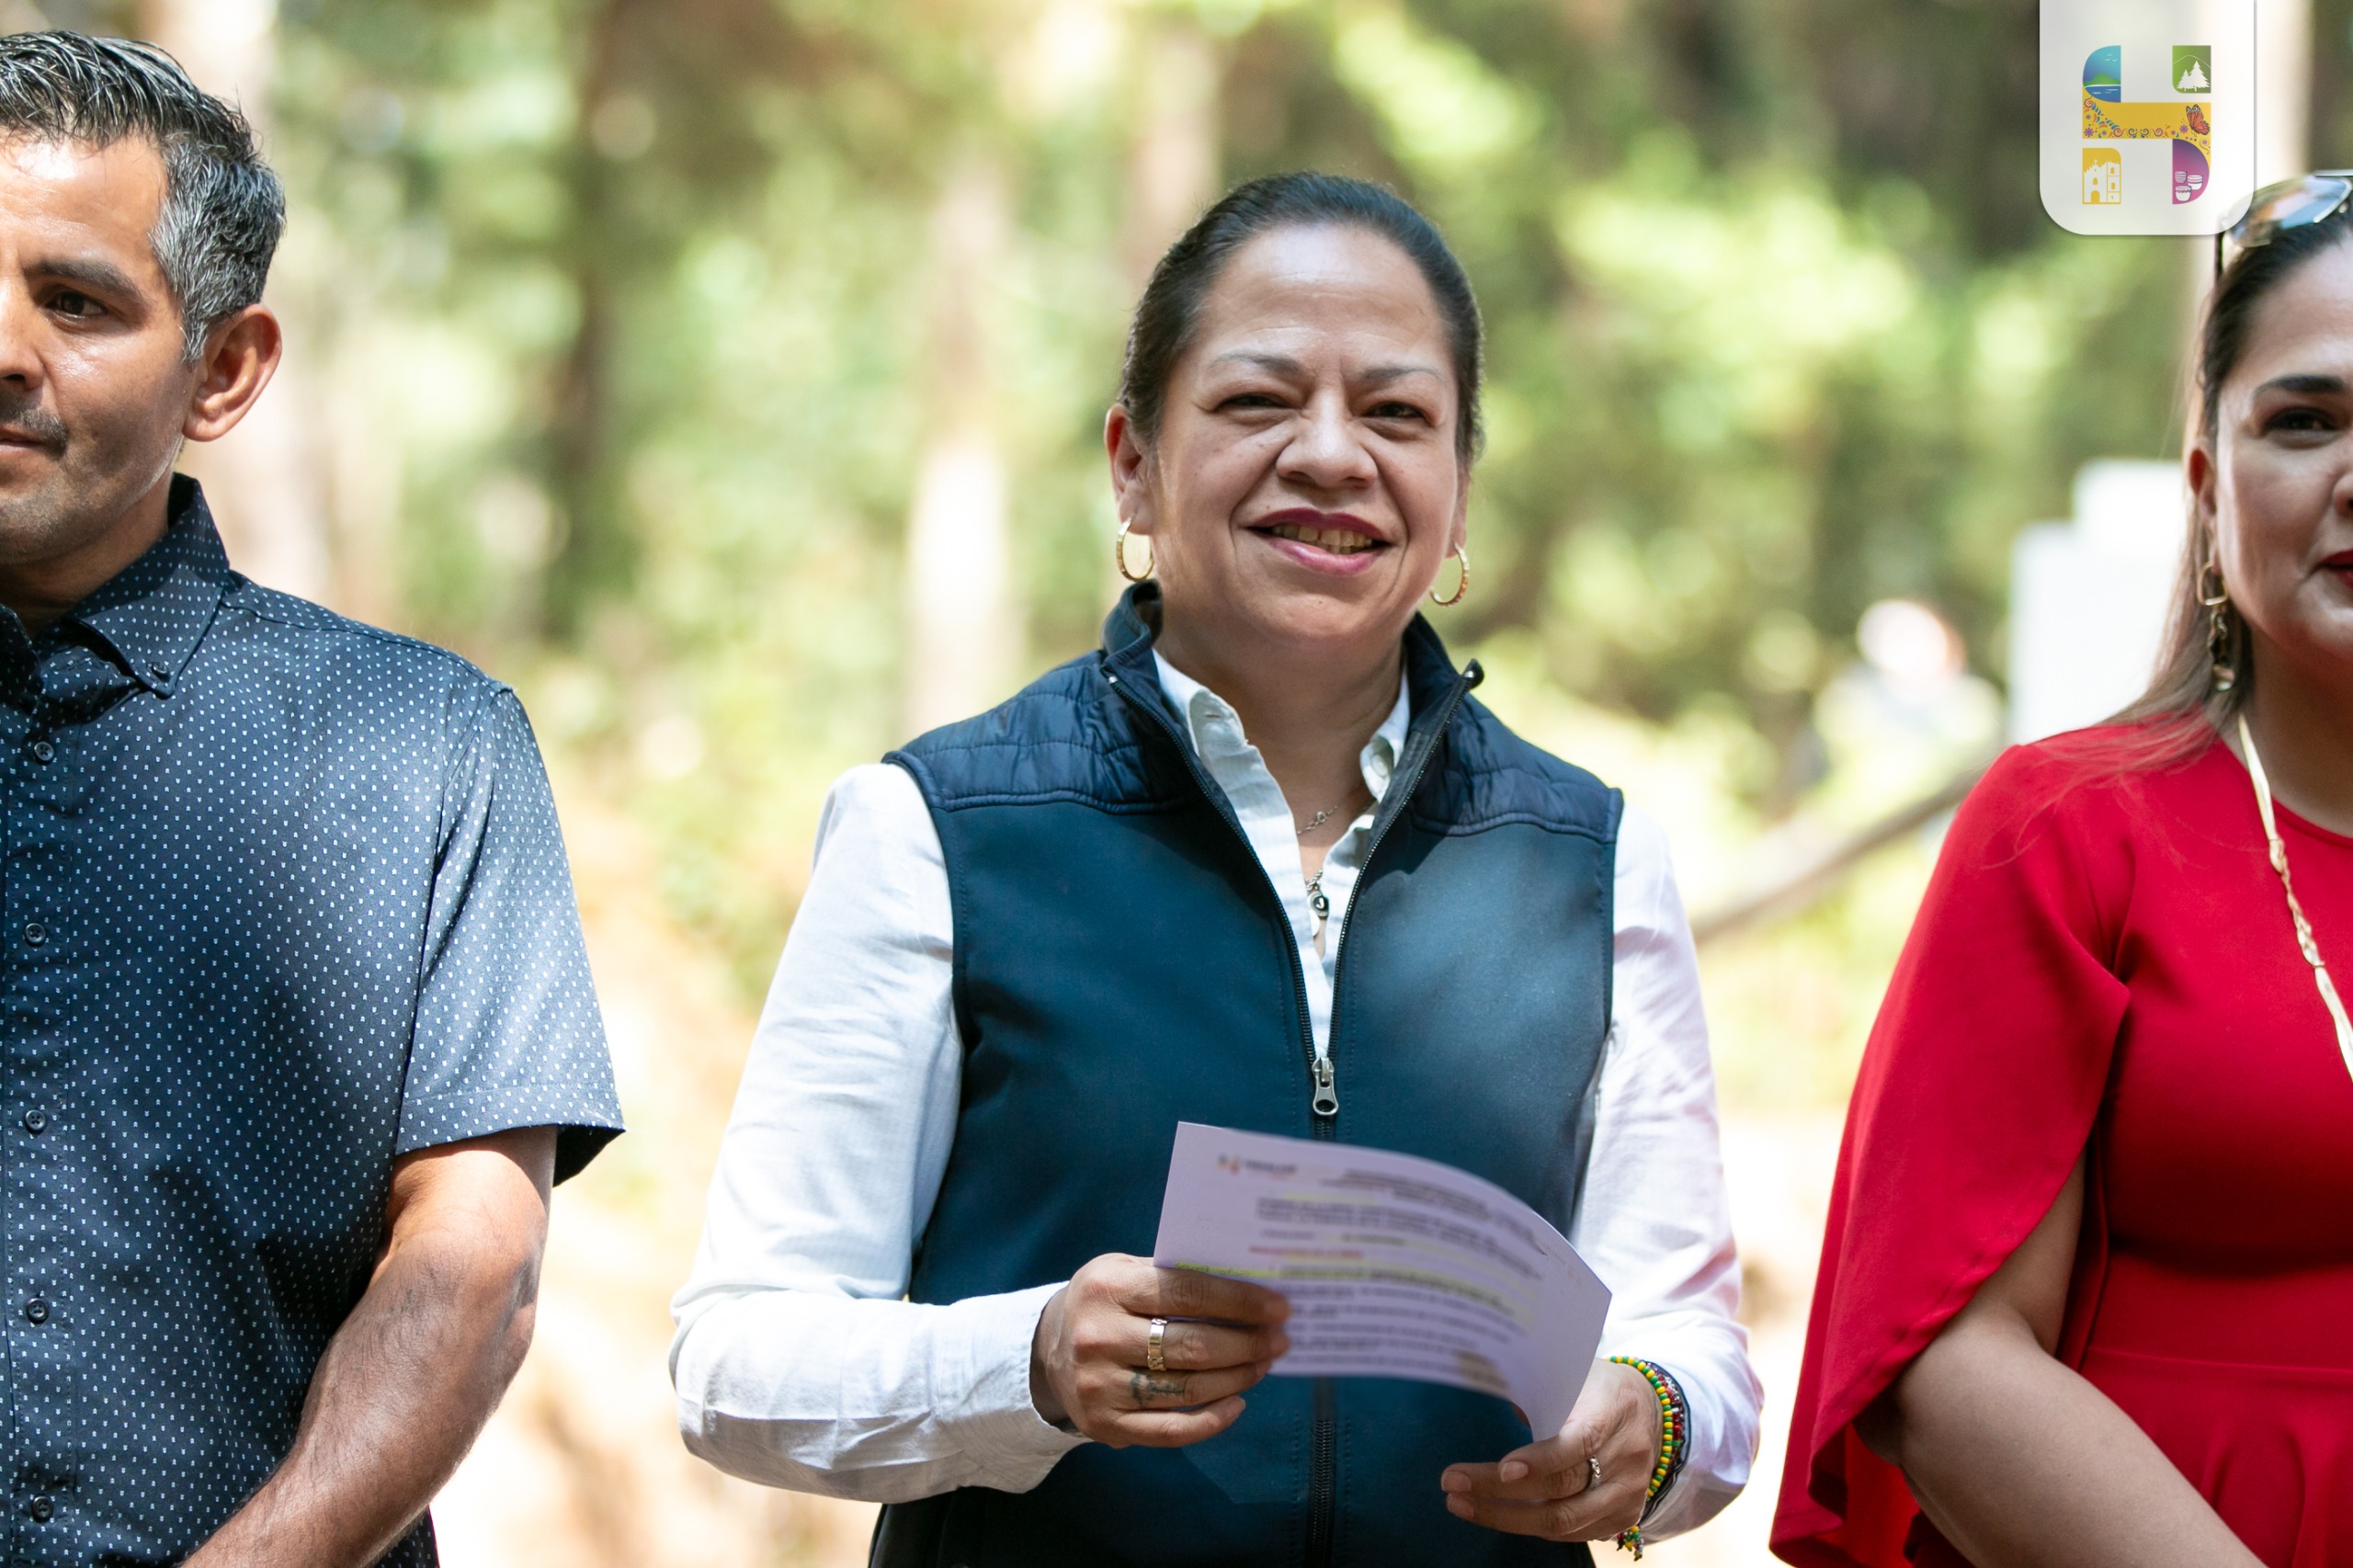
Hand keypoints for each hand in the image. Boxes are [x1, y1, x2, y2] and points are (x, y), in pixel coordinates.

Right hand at [1030, 1253, 1288, 1447]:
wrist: (1046, 1349)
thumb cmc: (1105, 1303)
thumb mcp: (1125, 1272)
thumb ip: (1175, 1277)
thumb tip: (1251, 1289)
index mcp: (1107, 1287)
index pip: (1186, 1293)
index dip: (1239, 1301)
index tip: (1278, 1308)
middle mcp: (1098, 1337)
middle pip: (1192, 1345)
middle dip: (1247, 1343)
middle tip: (1278, 1340)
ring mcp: (1099, 1385)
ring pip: (1187, 1388)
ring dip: (1237, 1378)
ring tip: (1262, 1364)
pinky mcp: (1104, 1425)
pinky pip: (1170, 1430)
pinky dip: (1211, 1420)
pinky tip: (1236, 1403)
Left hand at [1439, 1360, 1659, 1540]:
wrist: (1650, 1409)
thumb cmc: (1595, 1383)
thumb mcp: (1572, 1370)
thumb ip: (1535, 1385)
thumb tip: (1478, 1382)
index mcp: (1613, 1410)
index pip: (1579, 1442)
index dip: (1541, 1460)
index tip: (1503, 1470)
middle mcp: (1627, 1457)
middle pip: (1562, 1486)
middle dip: (1500, 1491)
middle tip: (1452, 1482)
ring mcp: (1628, 1492)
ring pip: (1563, 1520)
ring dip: (1506, 1517)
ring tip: (1461, 1504)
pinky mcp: (1623, 1517)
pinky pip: (1571, 1532)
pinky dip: (1530, 1525)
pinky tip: (1495, 1513)